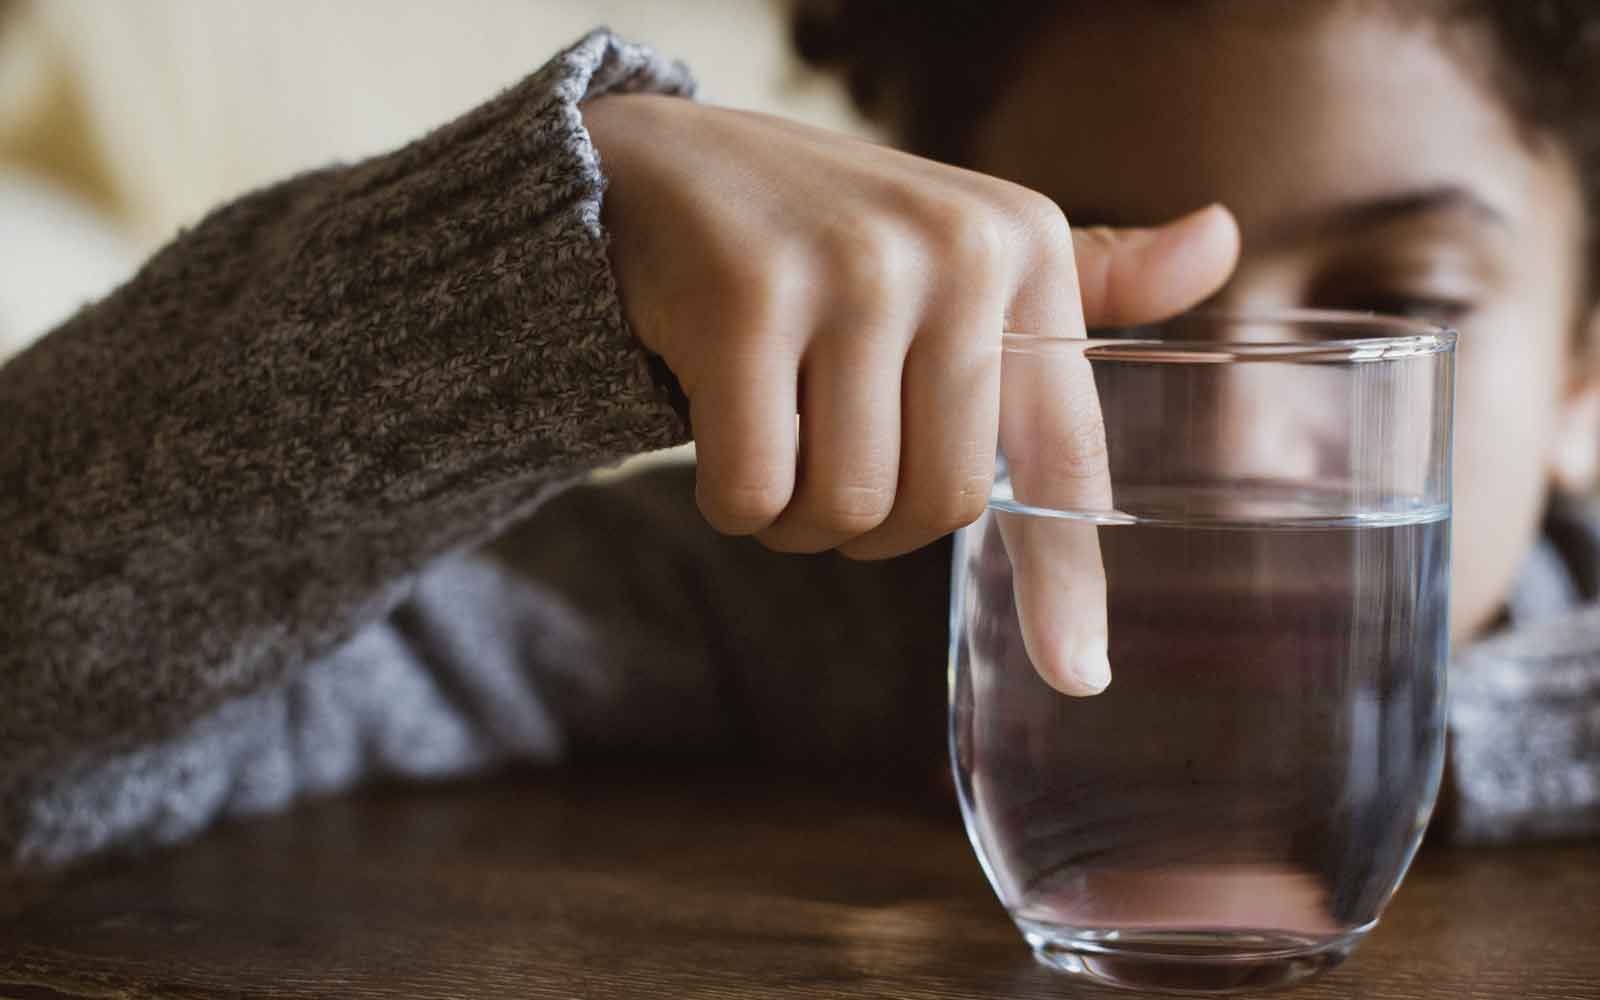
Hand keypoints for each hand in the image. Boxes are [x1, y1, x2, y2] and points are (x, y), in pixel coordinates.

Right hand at [586, 95, 1238, 694]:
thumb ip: (1084, 277)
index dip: (1067, 580)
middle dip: (874, 526)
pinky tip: (717, 429)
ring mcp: (851, 273)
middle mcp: (957, 253)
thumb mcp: (963, 245)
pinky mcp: (747, 303)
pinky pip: (756, 491)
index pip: (1065, 447)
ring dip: (799, 518)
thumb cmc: (829, 232)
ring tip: (774, 437)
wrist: (665, 166)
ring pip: (848, 506)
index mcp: (1025, 249)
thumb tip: (1223, 238)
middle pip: (941, 505)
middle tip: (829, 460)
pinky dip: (733, 500)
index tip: (1081, 676)